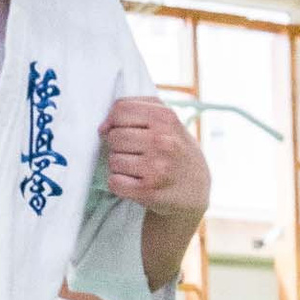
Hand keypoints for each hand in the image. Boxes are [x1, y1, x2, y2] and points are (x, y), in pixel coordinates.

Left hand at [99, 96, 206, 215]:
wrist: (195, 187)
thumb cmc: (174, 148)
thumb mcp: (166, 119)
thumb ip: (135, 108)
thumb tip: (103, 127)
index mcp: (165, 118)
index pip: (121, 110)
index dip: (114, 121)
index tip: (120, 131)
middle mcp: (162, 141)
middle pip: (114, 137)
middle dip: (119, 146)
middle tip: (136, 153)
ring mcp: (156, 167)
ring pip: (113, 160)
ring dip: (120, 166)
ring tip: (138, 168)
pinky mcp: (148, 191)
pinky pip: (114, 182)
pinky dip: (120, 184)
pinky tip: (135, 183)